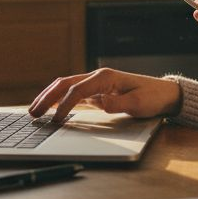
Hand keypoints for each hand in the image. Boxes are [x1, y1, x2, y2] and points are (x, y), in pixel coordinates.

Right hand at [28, 68, 181, 123]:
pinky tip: (50, 109)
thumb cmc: (153, 98)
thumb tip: (101, 104)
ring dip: (49, 97)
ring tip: (34, 111)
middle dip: (47, 98)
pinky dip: (59, 100)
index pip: (77, 91)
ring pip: (66, 87)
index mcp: (105, 78)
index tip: (55, 121)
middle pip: (65, 84)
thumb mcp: (139, 104)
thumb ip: (119, 104)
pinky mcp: (98, 91)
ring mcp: (97, 84)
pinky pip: (73, 94)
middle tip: (32, 113)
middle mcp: (98, 77)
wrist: (165, 94)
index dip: (64, 106)